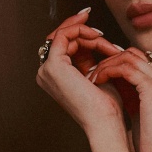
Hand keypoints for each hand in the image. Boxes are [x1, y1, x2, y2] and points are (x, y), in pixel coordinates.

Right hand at [35, 9, 124, 132]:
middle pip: (61, 39)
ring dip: (86, 33)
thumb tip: (94, 38)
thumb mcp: (95, 75)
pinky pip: (63, 35)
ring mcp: (47, 69)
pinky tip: (97, 37)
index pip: (64, 47)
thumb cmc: (105, 105)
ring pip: (63, 35)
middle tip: (101, 31)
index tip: (101, 33)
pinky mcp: (53, 65)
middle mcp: (46, 73)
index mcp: (55, 77)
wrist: (104, 121)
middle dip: (82, 30)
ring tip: (104, 40)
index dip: (81, 35)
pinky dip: (80, 31)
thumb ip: (89, 58)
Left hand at [89, 48, 151, 151]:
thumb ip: (130, 93)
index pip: (138, 59)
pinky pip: (126, 69)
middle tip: (91, 72)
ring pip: (128, 58)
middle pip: (133, 54)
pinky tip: (97, 81)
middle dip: (109, 60)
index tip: (98, 73)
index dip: (115, 63)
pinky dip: (108, 71)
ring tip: (91, 76)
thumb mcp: (140, 110)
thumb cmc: (151, 141)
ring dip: (106, 65)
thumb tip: (109, 80)